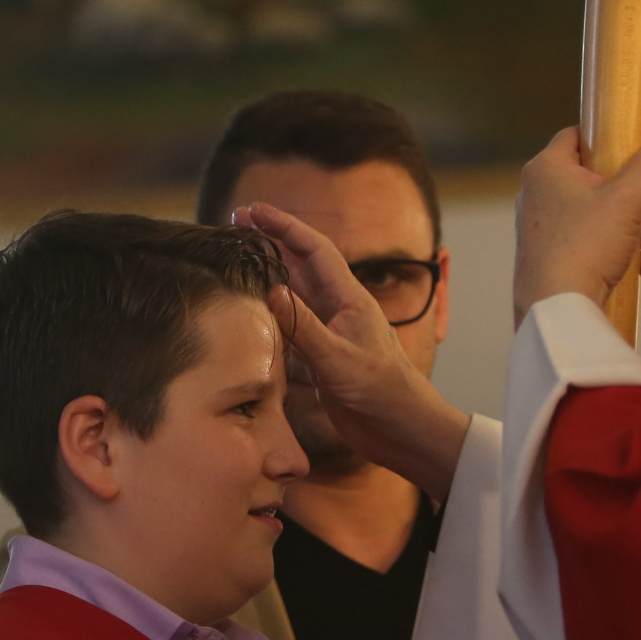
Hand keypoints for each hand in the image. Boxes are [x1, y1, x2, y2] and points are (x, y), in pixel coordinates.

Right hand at [237, 203, 471, 500]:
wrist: (403, 429)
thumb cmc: (381, 393)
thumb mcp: (338, 359)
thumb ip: (303, 326)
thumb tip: (270, 288)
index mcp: (349, 299)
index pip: (313, 250)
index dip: (284, 226)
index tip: (253, 210)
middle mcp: (339, 310)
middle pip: (301, 265)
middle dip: (272, 241)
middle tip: (237, 223)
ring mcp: (332, 333)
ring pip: (296, 294)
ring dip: (269, 274)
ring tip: (240, 258)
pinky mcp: (325, 357)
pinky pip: (294, 326)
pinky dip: (273, 313)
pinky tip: (255, 311)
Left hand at [513, 129, 640, 321]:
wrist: (557, 308)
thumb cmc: (584, 247)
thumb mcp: (627, 199)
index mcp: (546, 169)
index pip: (577, 135)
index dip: (610, 139)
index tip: (637, 153)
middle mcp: (538, 195)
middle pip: (598, 179)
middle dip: (638, 196)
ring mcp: (544, 229)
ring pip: (600, 215)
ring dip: (636, 226)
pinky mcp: (553, 258)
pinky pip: (592, 245)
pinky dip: (620, 252)